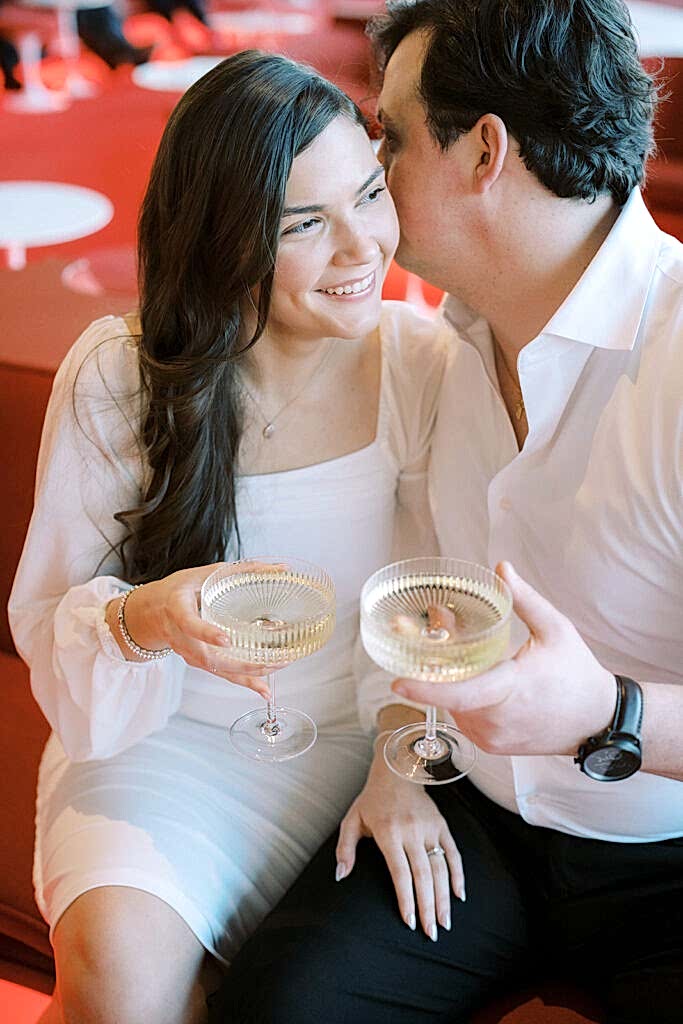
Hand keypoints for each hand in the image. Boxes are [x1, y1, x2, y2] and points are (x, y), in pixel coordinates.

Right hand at [117, 562, 271, 698]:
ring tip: (272, 674)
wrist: (153, 611)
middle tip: (268, 662)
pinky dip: (244, 682)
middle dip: (240, 664)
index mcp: (178, 609)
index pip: (190, 624)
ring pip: (218, 670)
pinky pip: (221, 674)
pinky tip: (263, 689)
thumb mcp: (203, 574)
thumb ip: (241, 570)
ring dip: (247, 675)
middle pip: (209, 657)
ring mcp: (189, 653)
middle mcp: (181, 637)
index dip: (207, 634)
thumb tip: (281, 568)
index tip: (225, 640)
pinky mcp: (199, 661)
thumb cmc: (179, 590)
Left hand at [335, 747, 464, 940]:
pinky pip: (453, 853)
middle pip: (423, 875)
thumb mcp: (351, 820)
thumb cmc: (371, 800)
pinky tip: (459, 896)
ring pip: (440, 868)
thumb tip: (340, 876)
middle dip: (427, 907)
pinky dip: (458, 875)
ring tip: (444, 923)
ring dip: (444, 897)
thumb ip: (345, 848)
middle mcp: (411, 831)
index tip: (409, 921)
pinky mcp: (441, 825)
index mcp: (389, 832)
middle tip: (431, 934)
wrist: (397, 770)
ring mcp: (429, 828)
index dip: (406, 898)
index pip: (400, 872)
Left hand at [394, 561, 615, 756]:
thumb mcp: (556, 630)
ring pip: (453, 705)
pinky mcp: (492, 745)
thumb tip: (501, 569)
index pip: (461, 694)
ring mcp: (493, 737)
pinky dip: (459, 697)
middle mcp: (497, 720)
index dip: (426, 690)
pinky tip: (464, 675)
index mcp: (512, 691)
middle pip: (448, 692)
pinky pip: (463, 717)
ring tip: (442, 649)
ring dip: (445, 679)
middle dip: (429, 663)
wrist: (597, 720)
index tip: (398, 682)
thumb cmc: (578, 674)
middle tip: (408, 630)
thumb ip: (525, 599)